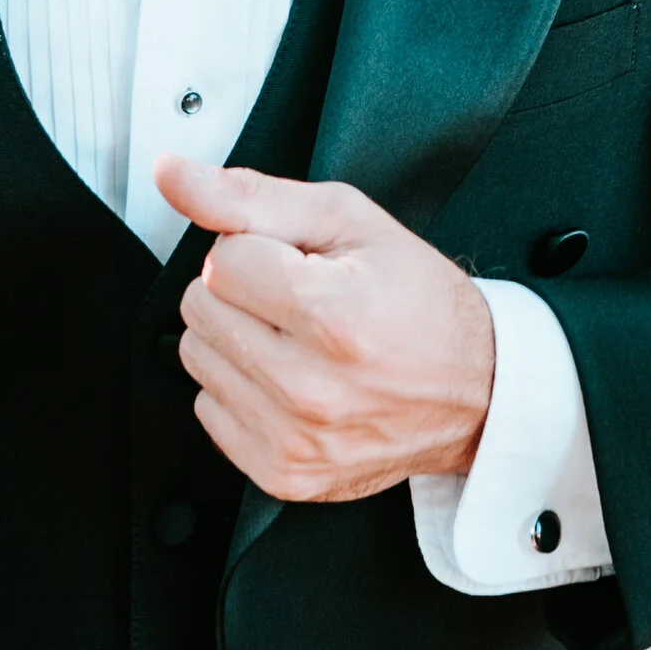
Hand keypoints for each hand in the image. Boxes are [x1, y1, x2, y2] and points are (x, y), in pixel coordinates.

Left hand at [155, 155, 495, 504]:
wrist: (478, 392)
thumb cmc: (419, 302)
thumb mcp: (349, 222)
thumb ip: (250, 196)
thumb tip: (173, 175)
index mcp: (333, 316)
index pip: (220, 262)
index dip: (257, 250)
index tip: (300, 265)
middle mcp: (311, 387)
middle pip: (199, 308)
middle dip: (240, 292)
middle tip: (300, 301)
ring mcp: (295, 439)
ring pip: (197, 358)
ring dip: (237, 340)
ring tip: (297, 340)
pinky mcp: (283, 474)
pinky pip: (209, 411)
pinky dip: (242, 390)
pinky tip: (291, 380)